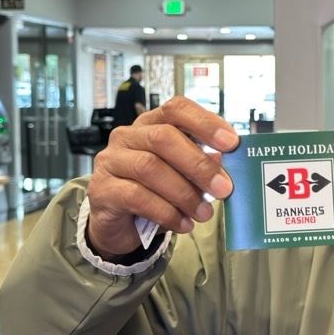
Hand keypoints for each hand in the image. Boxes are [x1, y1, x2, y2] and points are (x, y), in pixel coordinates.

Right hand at [86, 96, 238, 257]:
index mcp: (150, 125)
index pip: (176, 109)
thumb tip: (221, 162)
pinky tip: (182, 224)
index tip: (231, 143)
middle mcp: (127, 137)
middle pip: (163, 137)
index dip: (205, 122)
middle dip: (198, 163)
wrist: (117, 225)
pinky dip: (165, 212)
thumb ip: (198, 166)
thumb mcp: (180, 178)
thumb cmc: (152, 194)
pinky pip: (136, 196)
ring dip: (184, 193)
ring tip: (204, 213)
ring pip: (150, 168)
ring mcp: (111, 161)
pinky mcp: (102, 189)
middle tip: (223, 188)